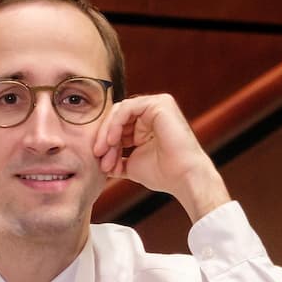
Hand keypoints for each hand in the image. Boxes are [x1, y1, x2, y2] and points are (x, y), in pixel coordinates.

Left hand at [93, 93, 230, 221]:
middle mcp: (152, 112)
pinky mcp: (160, 103)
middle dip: (104, 138)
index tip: (101, 163)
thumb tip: (98, 159)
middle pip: (117, 117)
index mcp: (147, 124)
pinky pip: (127, 108)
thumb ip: (116, 157)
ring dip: (107, 132)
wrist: (183, 177)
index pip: (118, 125)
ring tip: (104, 152)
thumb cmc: (163, 173)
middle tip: (98, 156)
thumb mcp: (132, 163)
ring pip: (119, 111)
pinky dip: (115, 124)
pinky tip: (112, 141)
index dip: (106, 142)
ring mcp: (157, 105)